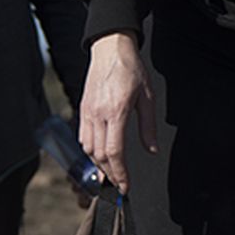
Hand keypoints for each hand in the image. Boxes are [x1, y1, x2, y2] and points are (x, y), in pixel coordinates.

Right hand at [78, 32, 156, 195]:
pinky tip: (99, 155)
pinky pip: (83, 137)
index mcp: (117, 111)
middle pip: (99, 155)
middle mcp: (99, 114)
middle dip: (110, 173)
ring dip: (98, 165)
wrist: (109, 49)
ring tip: (110, 173)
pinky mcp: (83, 110)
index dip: (120, 173)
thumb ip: (148, 126)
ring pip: (88, 149)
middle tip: (119, 185)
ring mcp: (87, 112)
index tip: (125, 185)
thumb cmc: (131, 70)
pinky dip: (90, 151)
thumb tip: (151, 150)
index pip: (115, 151)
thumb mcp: (148, 97)